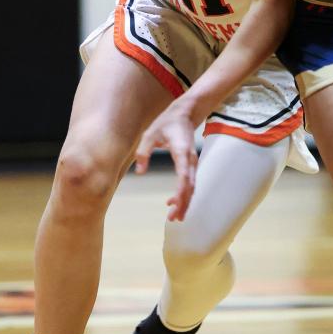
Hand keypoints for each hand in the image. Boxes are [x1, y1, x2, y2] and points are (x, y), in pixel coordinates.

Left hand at [134, 102, 199, 221]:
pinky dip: (183, 194)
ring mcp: (192, 163)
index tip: (175, 205)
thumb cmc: (167, 122)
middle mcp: (190, 160)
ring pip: (191, 187)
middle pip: (190, 187)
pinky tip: (172, 203)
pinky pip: (189, 183)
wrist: (185, 114)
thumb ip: (143, 152)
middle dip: (183, 204)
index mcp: (182, 152)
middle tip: (173, 219)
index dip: (180, 193)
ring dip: (184, 203)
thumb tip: (140, 172)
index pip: (184, 177)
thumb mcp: (150, 134)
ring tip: (174, 218)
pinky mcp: (190, 165)